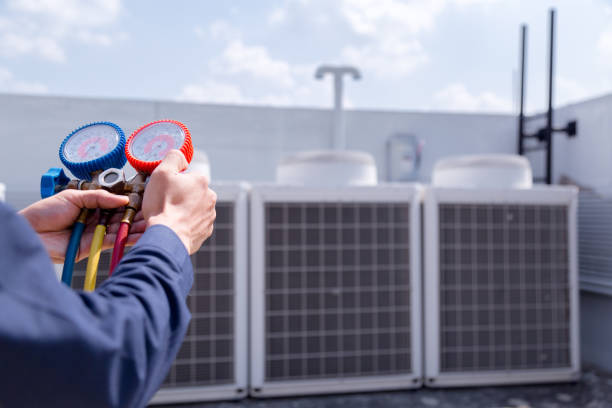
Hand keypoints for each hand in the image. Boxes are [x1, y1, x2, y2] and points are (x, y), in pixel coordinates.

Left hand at [19, 189, 145, 262]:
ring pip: (120, 230)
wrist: (29, 233)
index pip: (116, 204)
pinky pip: (113, 242)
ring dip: (136, 229)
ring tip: (152, 226)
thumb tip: (122, 199)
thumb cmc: (44, 213)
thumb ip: (99, 198)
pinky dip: (126, 239)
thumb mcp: (74, 197)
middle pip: (121, 218)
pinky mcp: (93, 247)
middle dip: (138, 217)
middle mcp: (96, 220)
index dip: (130, 204)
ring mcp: (95, 234)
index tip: (145, 202)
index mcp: (91, 206)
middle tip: (154, 215)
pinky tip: (138, 236)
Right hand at [143, 150, 216, 253]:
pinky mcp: (205, 232)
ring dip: (181, 211)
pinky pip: (192, 224)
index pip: (185, 176)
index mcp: (202, 181)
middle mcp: (210, 198)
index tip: (163, 190)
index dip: (171, 183)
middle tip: (162, 204)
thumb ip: (173, 158)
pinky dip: (183, 225)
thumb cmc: (163, 206)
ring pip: (192, 209)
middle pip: (189, 193)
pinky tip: (172, 226)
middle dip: (177, 197)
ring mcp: (209, 216)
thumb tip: (180, 156)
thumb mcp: (162, 173)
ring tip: (166, 217)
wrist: (167, 237)